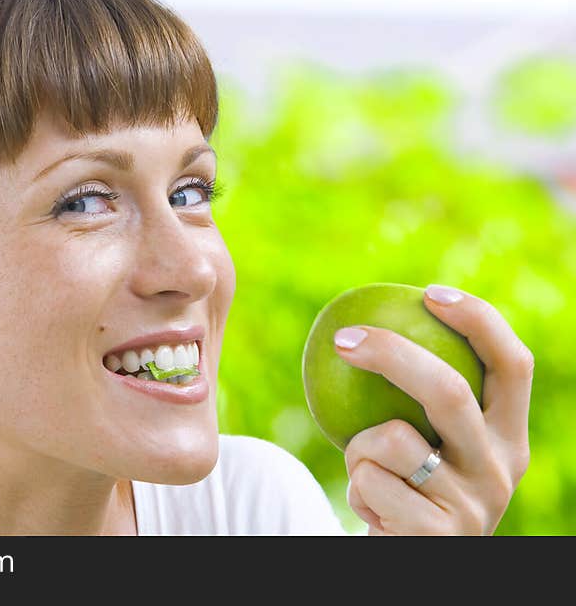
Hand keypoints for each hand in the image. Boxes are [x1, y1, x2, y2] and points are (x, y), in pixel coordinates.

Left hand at [336, 284, 532, 534]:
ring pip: (389, 440)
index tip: (429, 293)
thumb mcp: (430, 446)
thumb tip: (363, 322)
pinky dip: (354, 488)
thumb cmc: (410, 490)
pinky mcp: (434, 536)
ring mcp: (472, 506)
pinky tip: (372, 508)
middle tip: (343, 337)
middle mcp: (502, 470)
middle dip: (392, 354)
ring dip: (357, 447)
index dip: (479, 321)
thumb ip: (417, 399)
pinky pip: (367, 482)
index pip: (513, 366)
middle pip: (449, 390)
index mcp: (509, 438)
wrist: (409, 562)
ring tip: (368, 470)